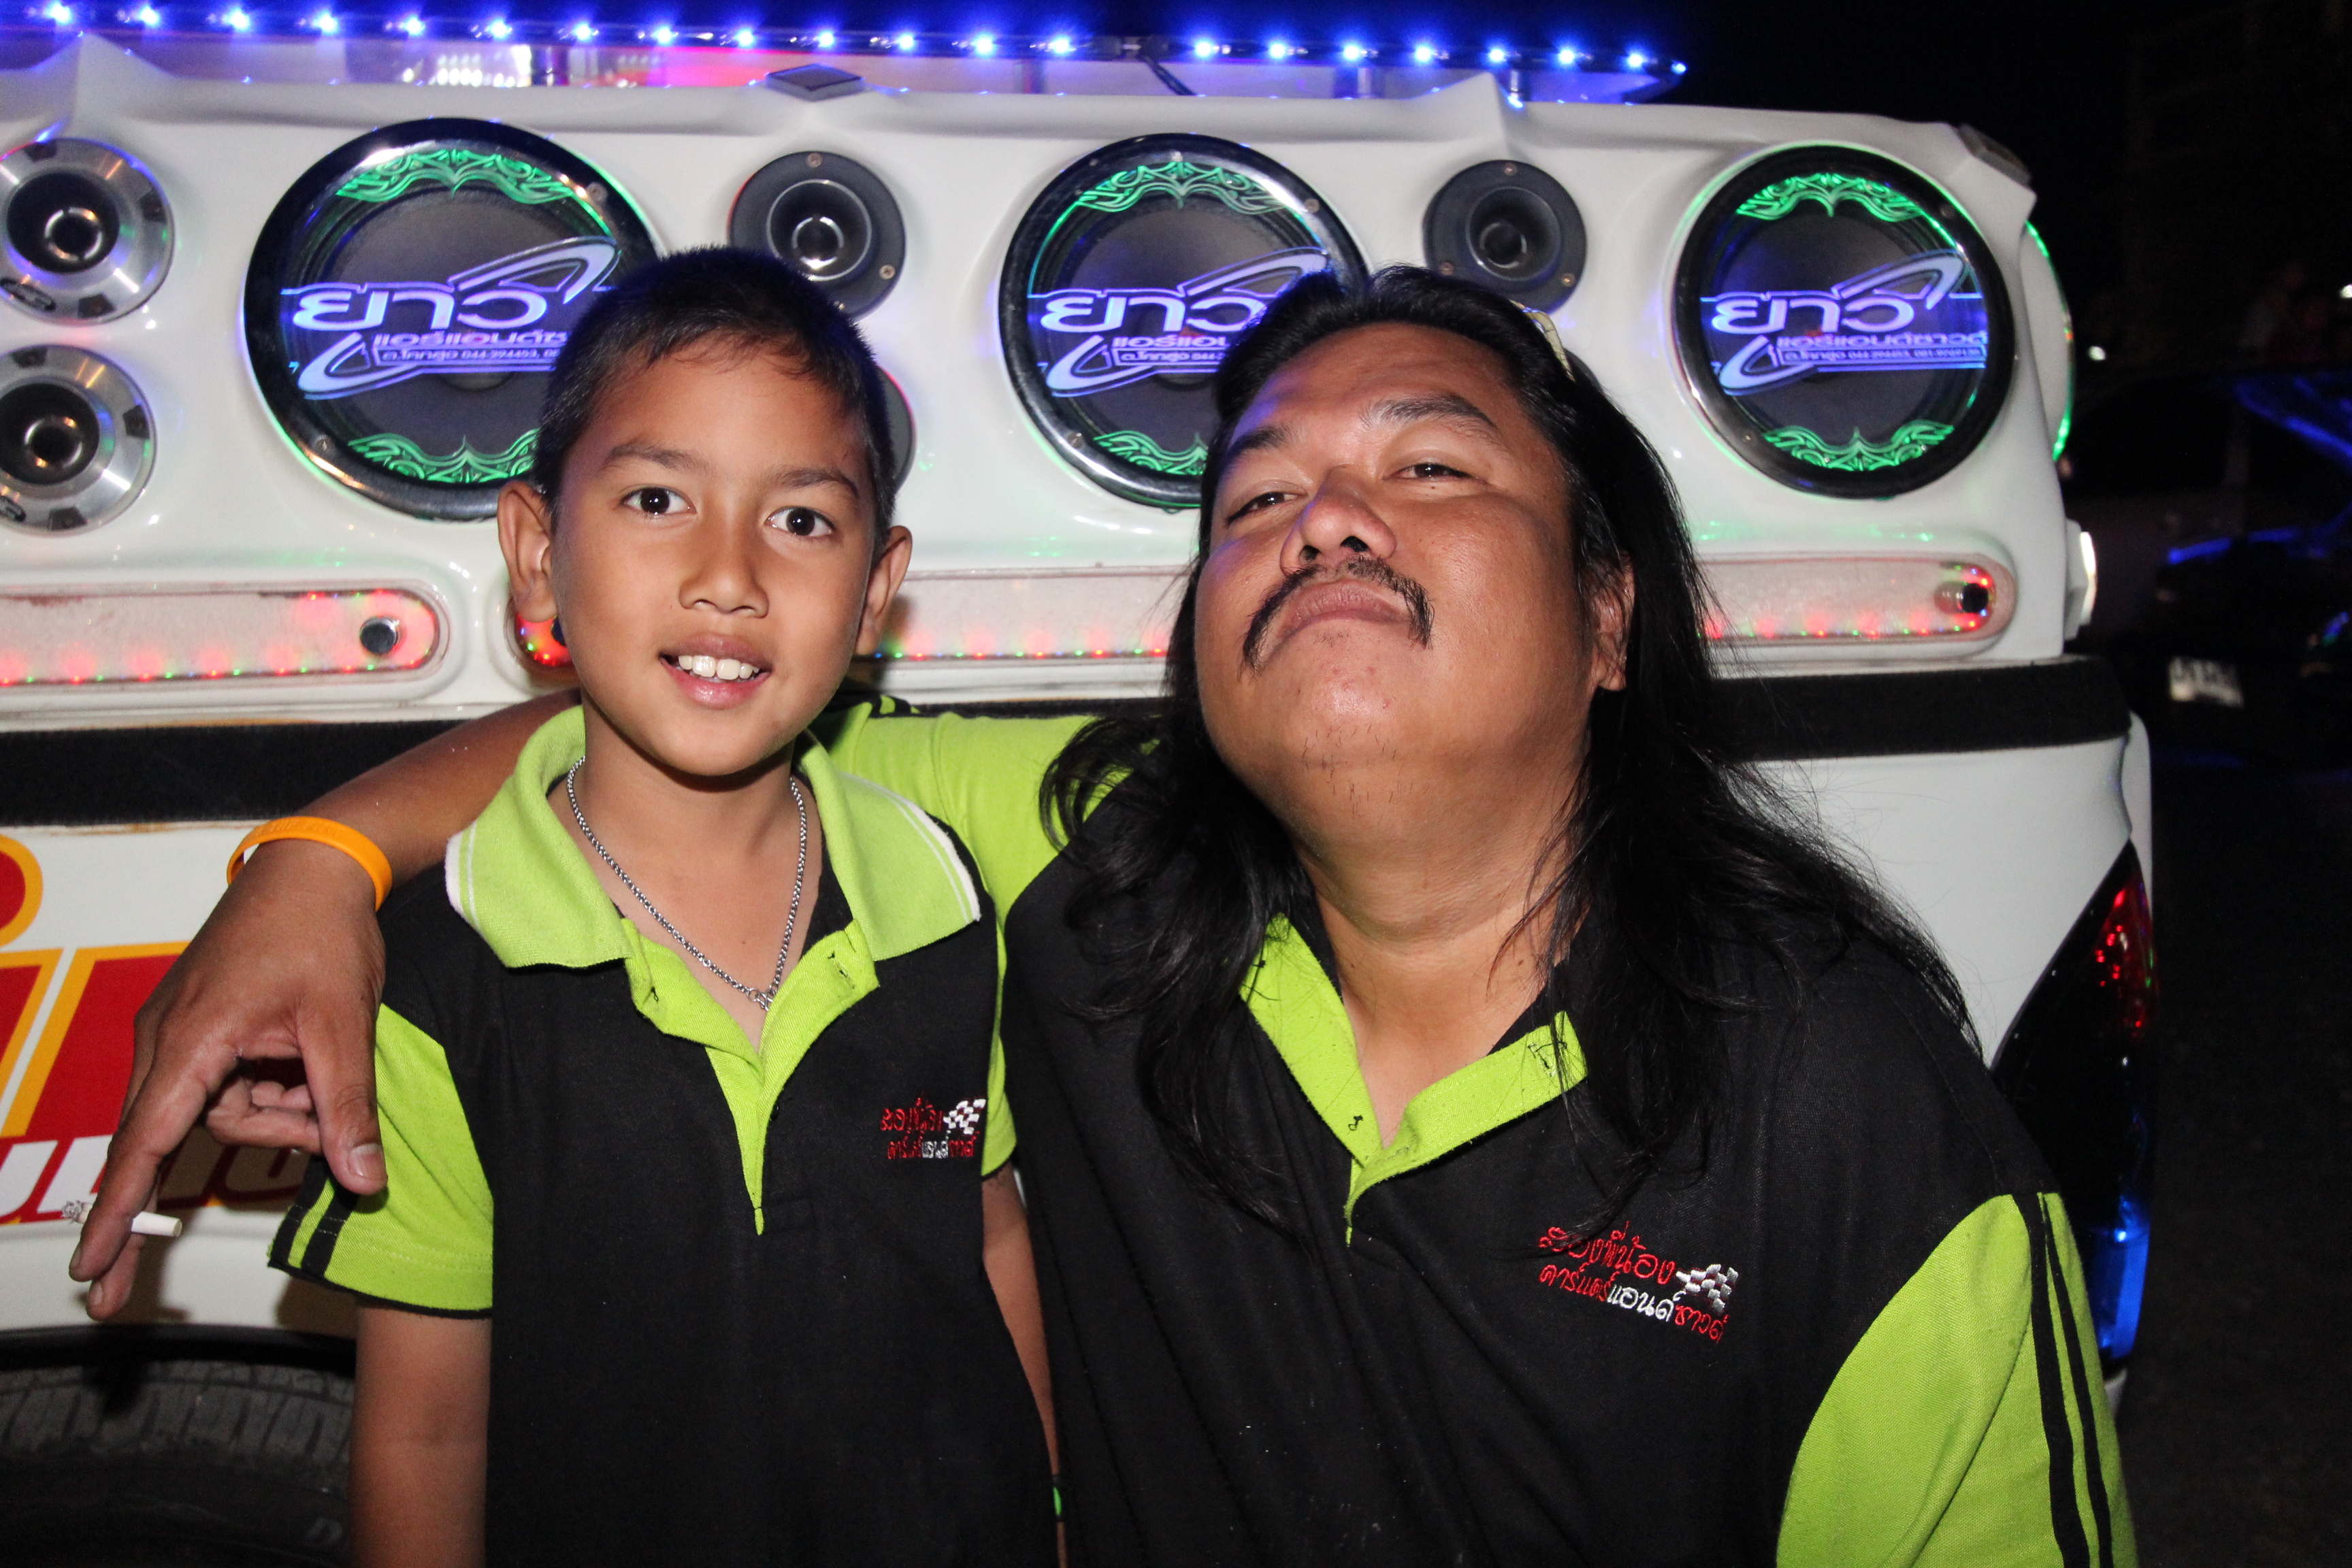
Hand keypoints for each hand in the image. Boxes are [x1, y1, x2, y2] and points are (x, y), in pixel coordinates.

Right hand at [69, 838, 387, 1318]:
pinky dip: (267, 1093)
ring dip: (269, 1118)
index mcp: (191, 1040)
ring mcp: (178, 1032)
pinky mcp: (199, 1027)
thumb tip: (362, 1182)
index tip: (92, 1269)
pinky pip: (221, 1086)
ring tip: (323, 1085)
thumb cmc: (322, 935)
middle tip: (119, 1289)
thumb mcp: (343, 1026)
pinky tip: (306, 1068)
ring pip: (212, 1113)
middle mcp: (165, 1041)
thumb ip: (347, 1108)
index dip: (118, 1212)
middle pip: (166, 1139)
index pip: (145, 1145)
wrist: (314, 867)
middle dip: (155, 1201)